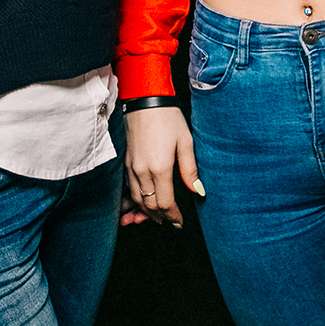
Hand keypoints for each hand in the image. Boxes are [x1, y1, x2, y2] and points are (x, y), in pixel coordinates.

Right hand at [123, 105, 202, 227]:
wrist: (145, 101)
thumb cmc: (167, 118)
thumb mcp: (185, 142)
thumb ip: (190, 170)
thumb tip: (198, 191)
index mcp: (159, 168)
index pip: (165, 203)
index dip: (173, 216)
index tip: (180, 222)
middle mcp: (142, 171)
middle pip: (150, 205)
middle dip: (160, 218)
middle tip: (170, 223)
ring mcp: (131, 168)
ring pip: (137, 200)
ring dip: (146, 212)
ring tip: (156, 219)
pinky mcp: (126, 163)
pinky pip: (129, 189)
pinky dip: (134, 201)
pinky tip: (139, 207)